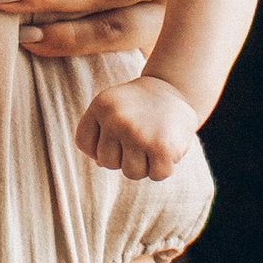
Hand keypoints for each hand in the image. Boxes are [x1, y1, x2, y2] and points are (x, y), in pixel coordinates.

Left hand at [74, 74, 199, 180]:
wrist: (177, 87)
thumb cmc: (141, 105)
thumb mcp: (114, 108)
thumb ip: (101, 134)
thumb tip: (100, 163)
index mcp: (101, 105)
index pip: (85, 144)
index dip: (99, 146)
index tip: (116, 133)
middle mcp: (116, 118)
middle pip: (108, 162)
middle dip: (124, 155)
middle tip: (140, 135)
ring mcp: (138, 133)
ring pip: (132, 172)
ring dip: (145, 164)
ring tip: (153, 141)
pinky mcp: (162, 148)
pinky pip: (156, 175)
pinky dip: (164, 167)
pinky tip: (167, 148)